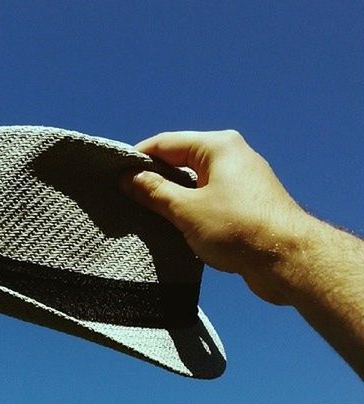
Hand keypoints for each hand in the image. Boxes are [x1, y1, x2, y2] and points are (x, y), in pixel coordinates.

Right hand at [120, 130, 309, 303]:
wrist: (287, 261)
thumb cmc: (238, 229)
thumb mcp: (186, 210)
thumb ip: (153, 192)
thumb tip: (128, 178)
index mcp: (218, 146)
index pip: (166, 143)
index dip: (138, 158)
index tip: (115, 175)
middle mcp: (231, 157)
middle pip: (180, 161)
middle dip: (153, 179)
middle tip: (126, 197)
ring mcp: (240, 181)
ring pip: (193, 183)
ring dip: (171, 197)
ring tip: (145, 214)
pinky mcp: (245, 204)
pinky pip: (207, 199)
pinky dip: (189, 209)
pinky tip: (173, 226)